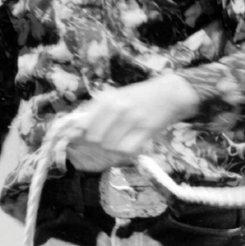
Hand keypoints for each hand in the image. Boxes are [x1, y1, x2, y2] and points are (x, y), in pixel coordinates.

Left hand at [65, 74, 200, 169]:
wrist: (168, 94)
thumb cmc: (138, 96)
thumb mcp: (114, 97)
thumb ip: (96, 112)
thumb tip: (76, 130)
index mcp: (106, 99)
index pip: (83, 125)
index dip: (79, 136)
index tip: (80, 141)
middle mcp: (117, 108)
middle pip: (95, 138)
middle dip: (96, 143)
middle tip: (103, 141)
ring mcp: (132, 120)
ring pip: (110, 146)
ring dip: (112, 148)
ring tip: (118, 141)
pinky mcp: (146, 131)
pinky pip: (127, 150)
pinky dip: (125, 151)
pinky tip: (128, 145)